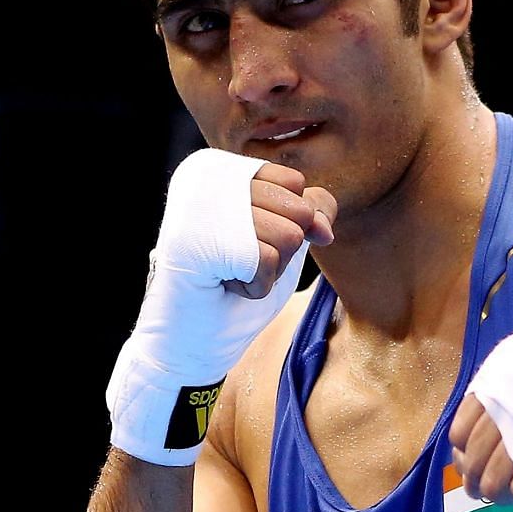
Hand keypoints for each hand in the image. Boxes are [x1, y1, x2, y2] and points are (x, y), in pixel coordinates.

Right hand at [106, 149, 337, 463]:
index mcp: (220, 167)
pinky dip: (256, 286)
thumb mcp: (284, 244)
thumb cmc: (233, 292)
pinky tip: (222, 287)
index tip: (246, 244)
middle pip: (297, 208)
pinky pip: (269, 260)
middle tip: (237, 263)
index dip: (288, 225)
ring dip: (268, 270)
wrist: (191, 344)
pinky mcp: (198, 240)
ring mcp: (198, 205)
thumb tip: (322, 227)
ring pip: (288, 234)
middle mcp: (203, 174)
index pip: (296, 183)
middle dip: (280, 250)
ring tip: (228, 274)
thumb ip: (310, 215)